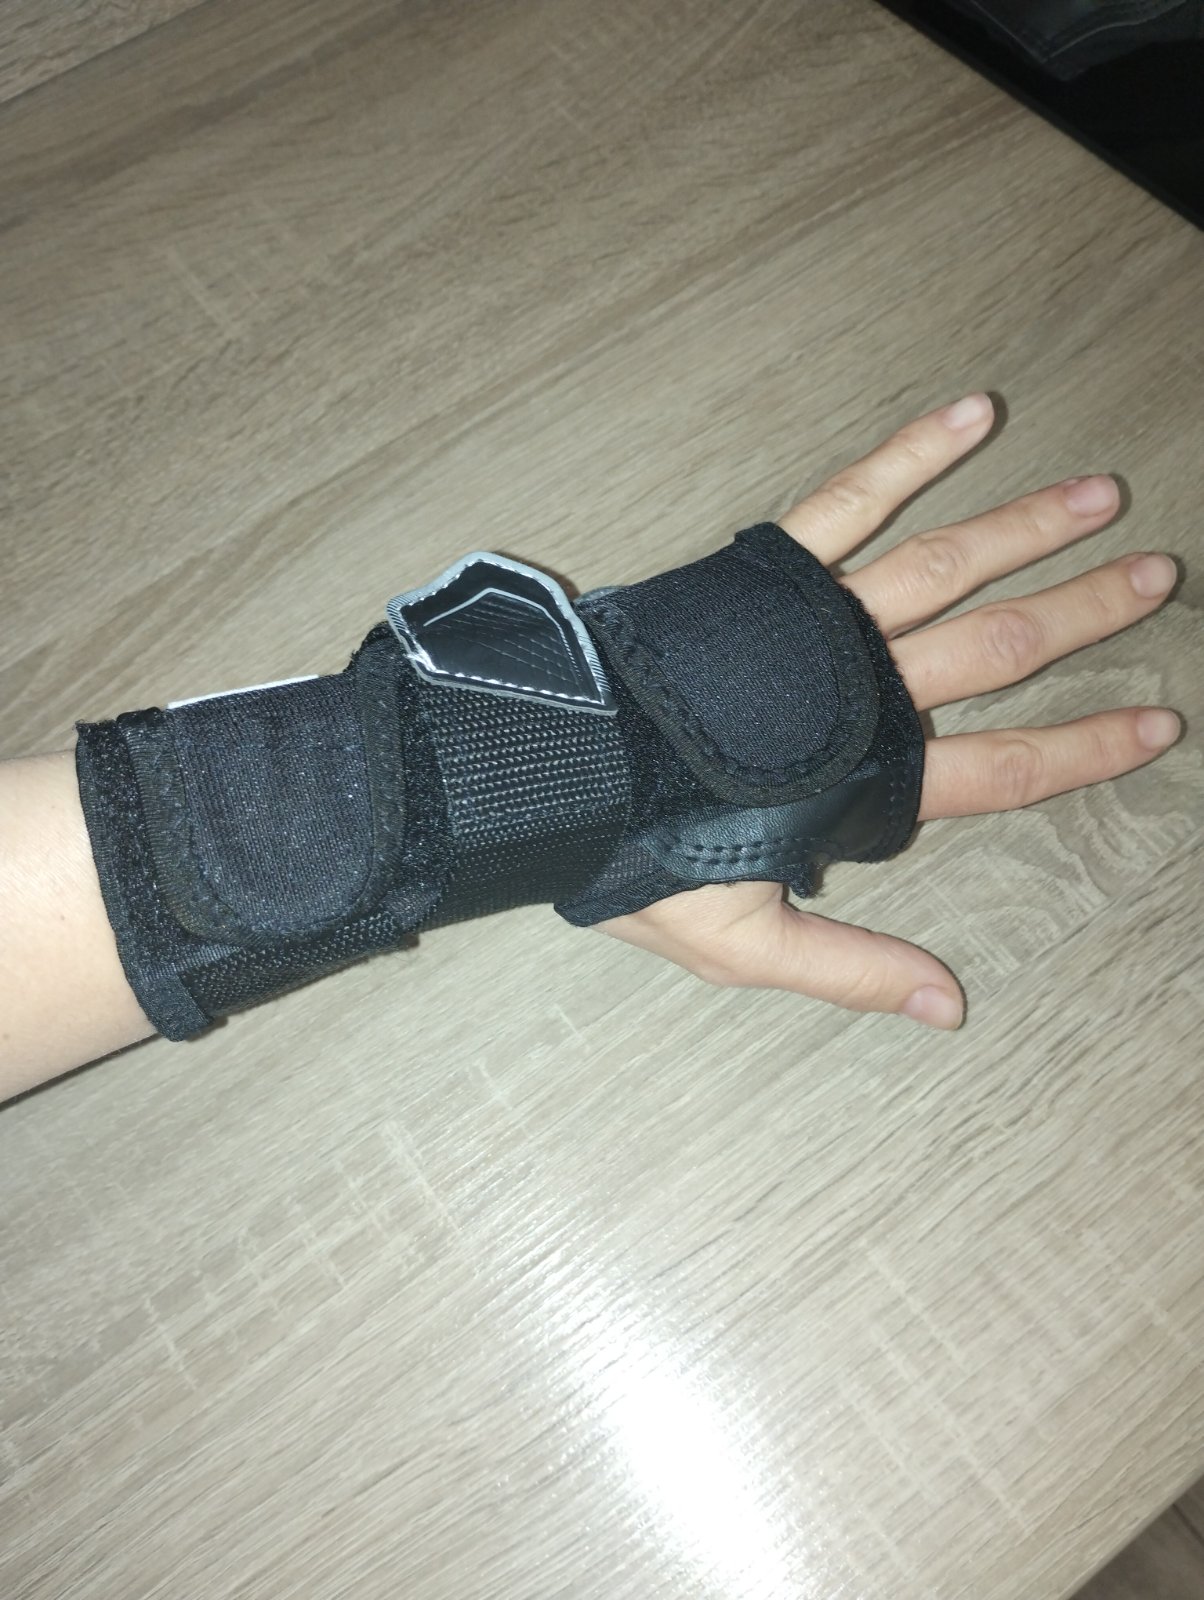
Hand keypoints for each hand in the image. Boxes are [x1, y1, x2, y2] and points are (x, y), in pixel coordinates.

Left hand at [597, 394, 1180, 1028]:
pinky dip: (911, 456)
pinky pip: (851, 504)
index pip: (1004, 767)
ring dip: (1029, 528)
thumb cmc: (641, 859)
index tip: (1158, 720)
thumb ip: (852, 965)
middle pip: (997, 649)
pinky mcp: (768, 575)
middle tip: (1158, 575)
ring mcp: (817, 626)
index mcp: (867, 784)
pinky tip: (970, 416)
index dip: (1087, 747)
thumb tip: (951, 1006)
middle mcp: (859, 694)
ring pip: (947, 568)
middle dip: (1083, 613)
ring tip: (1101, 495)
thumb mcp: (745, 942)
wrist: (550, 779)